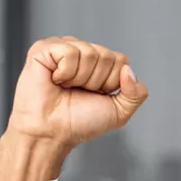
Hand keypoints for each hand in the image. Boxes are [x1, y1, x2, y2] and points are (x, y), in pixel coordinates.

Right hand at [0, 36, 148, 180]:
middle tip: (77, 92)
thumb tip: (129, 71)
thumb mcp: (119, 112)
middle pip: (107, 56)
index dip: (110, 83)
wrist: (52, 132)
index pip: (121, 61)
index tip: (94, 95)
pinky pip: (69, 52)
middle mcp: (82, 52)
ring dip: (79, 78)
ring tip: (65, 87)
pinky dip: (65, 72)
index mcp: (99, 64)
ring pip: (89, 53)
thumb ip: (136, 94)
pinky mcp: (44, 48)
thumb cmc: (78, 123)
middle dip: (95, 81)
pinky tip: (55, 80)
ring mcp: (63, 48)